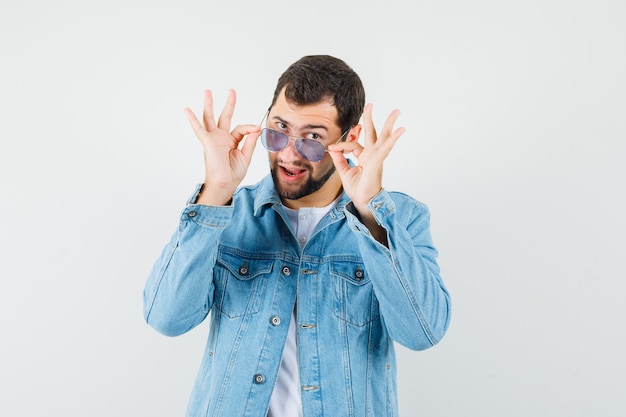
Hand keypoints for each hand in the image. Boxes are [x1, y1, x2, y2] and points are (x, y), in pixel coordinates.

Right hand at [184, 89, 260, 205]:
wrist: (225, 183)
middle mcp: (222, 138)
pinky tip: (187, 110)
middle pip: (224, 117)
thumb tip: (257, 128)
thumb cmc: (233, 173)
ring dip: (209, 105)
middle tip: (231, 91)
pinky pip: (199, 129)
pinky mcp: (207, 142)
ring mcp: (214, 139)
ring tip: (207, 92)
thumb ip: (250, 141)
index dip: (250, 128)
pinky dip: (193, 120)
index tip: (257, 128)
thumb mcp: (246, 156)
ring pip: (210, 118)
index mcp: (232, 141)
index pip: (241, 129)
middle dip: (228, 104)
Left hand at [327, 104, 404, 244]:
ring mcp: (377, 157)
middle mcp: (372, 154)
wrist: (363, 201)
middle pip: (372, 132)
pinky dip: (393, 138)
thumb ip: (339, 159)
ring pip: (383, 137)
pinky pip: (385, 148)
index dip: (341, 145)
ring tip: (396, 111)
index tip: (331, 148)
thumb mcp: (344, 171)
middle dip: (370, 118)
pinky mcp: (378, 161)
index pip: (353, 144)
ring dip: (389, 123)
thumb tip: (331, 148)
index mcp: (364, 156)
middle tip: (370, 104)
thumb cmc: (357, 189)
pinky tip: (401, 130)